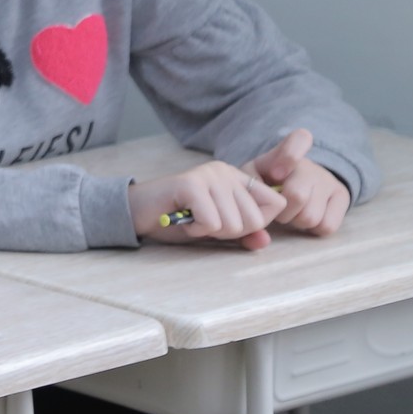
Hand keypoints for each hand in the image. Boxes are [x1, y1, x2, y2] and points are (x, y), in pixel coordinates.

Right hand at [129, 160, 283, 248]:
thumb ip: (243, 235)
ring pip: (234, 224)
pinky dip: (197, 230)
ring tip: (192, 220)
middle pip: (256, 219)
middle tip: (206, 224)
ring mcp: (208, 175)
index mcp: (236, 178)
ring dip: (210, 232)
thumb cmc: (177, 220)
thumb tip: (265, 241)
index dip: (257, 223)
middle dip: (231, 232)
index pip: (276, 203)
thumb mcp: (217, 230)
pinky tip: (183, 219)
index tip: (229, 223)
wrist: (136, 212)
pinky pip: (211, 223)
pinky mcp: (190, 184)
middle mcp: (225, 171)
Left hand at [247, 128, 351, 235]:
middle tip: (278, 207)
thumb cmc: (267, 181)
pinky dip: (312, 229)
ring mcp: (329, 180)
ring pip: (311, 216)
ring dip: (296, 221)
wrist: (294, 182)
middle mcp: (310, 165)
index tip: (276, 172)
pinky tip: (307, 216)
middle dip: (282, 211)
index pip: (299, 139)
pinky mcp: (342, 197)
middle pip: (298, 196)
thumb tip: (260, 219)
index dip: (290, 156)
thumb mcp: (252, 177)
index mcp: (285, 152)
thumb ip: (249, 189)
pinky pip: (327, 226)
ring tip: (293, 211)